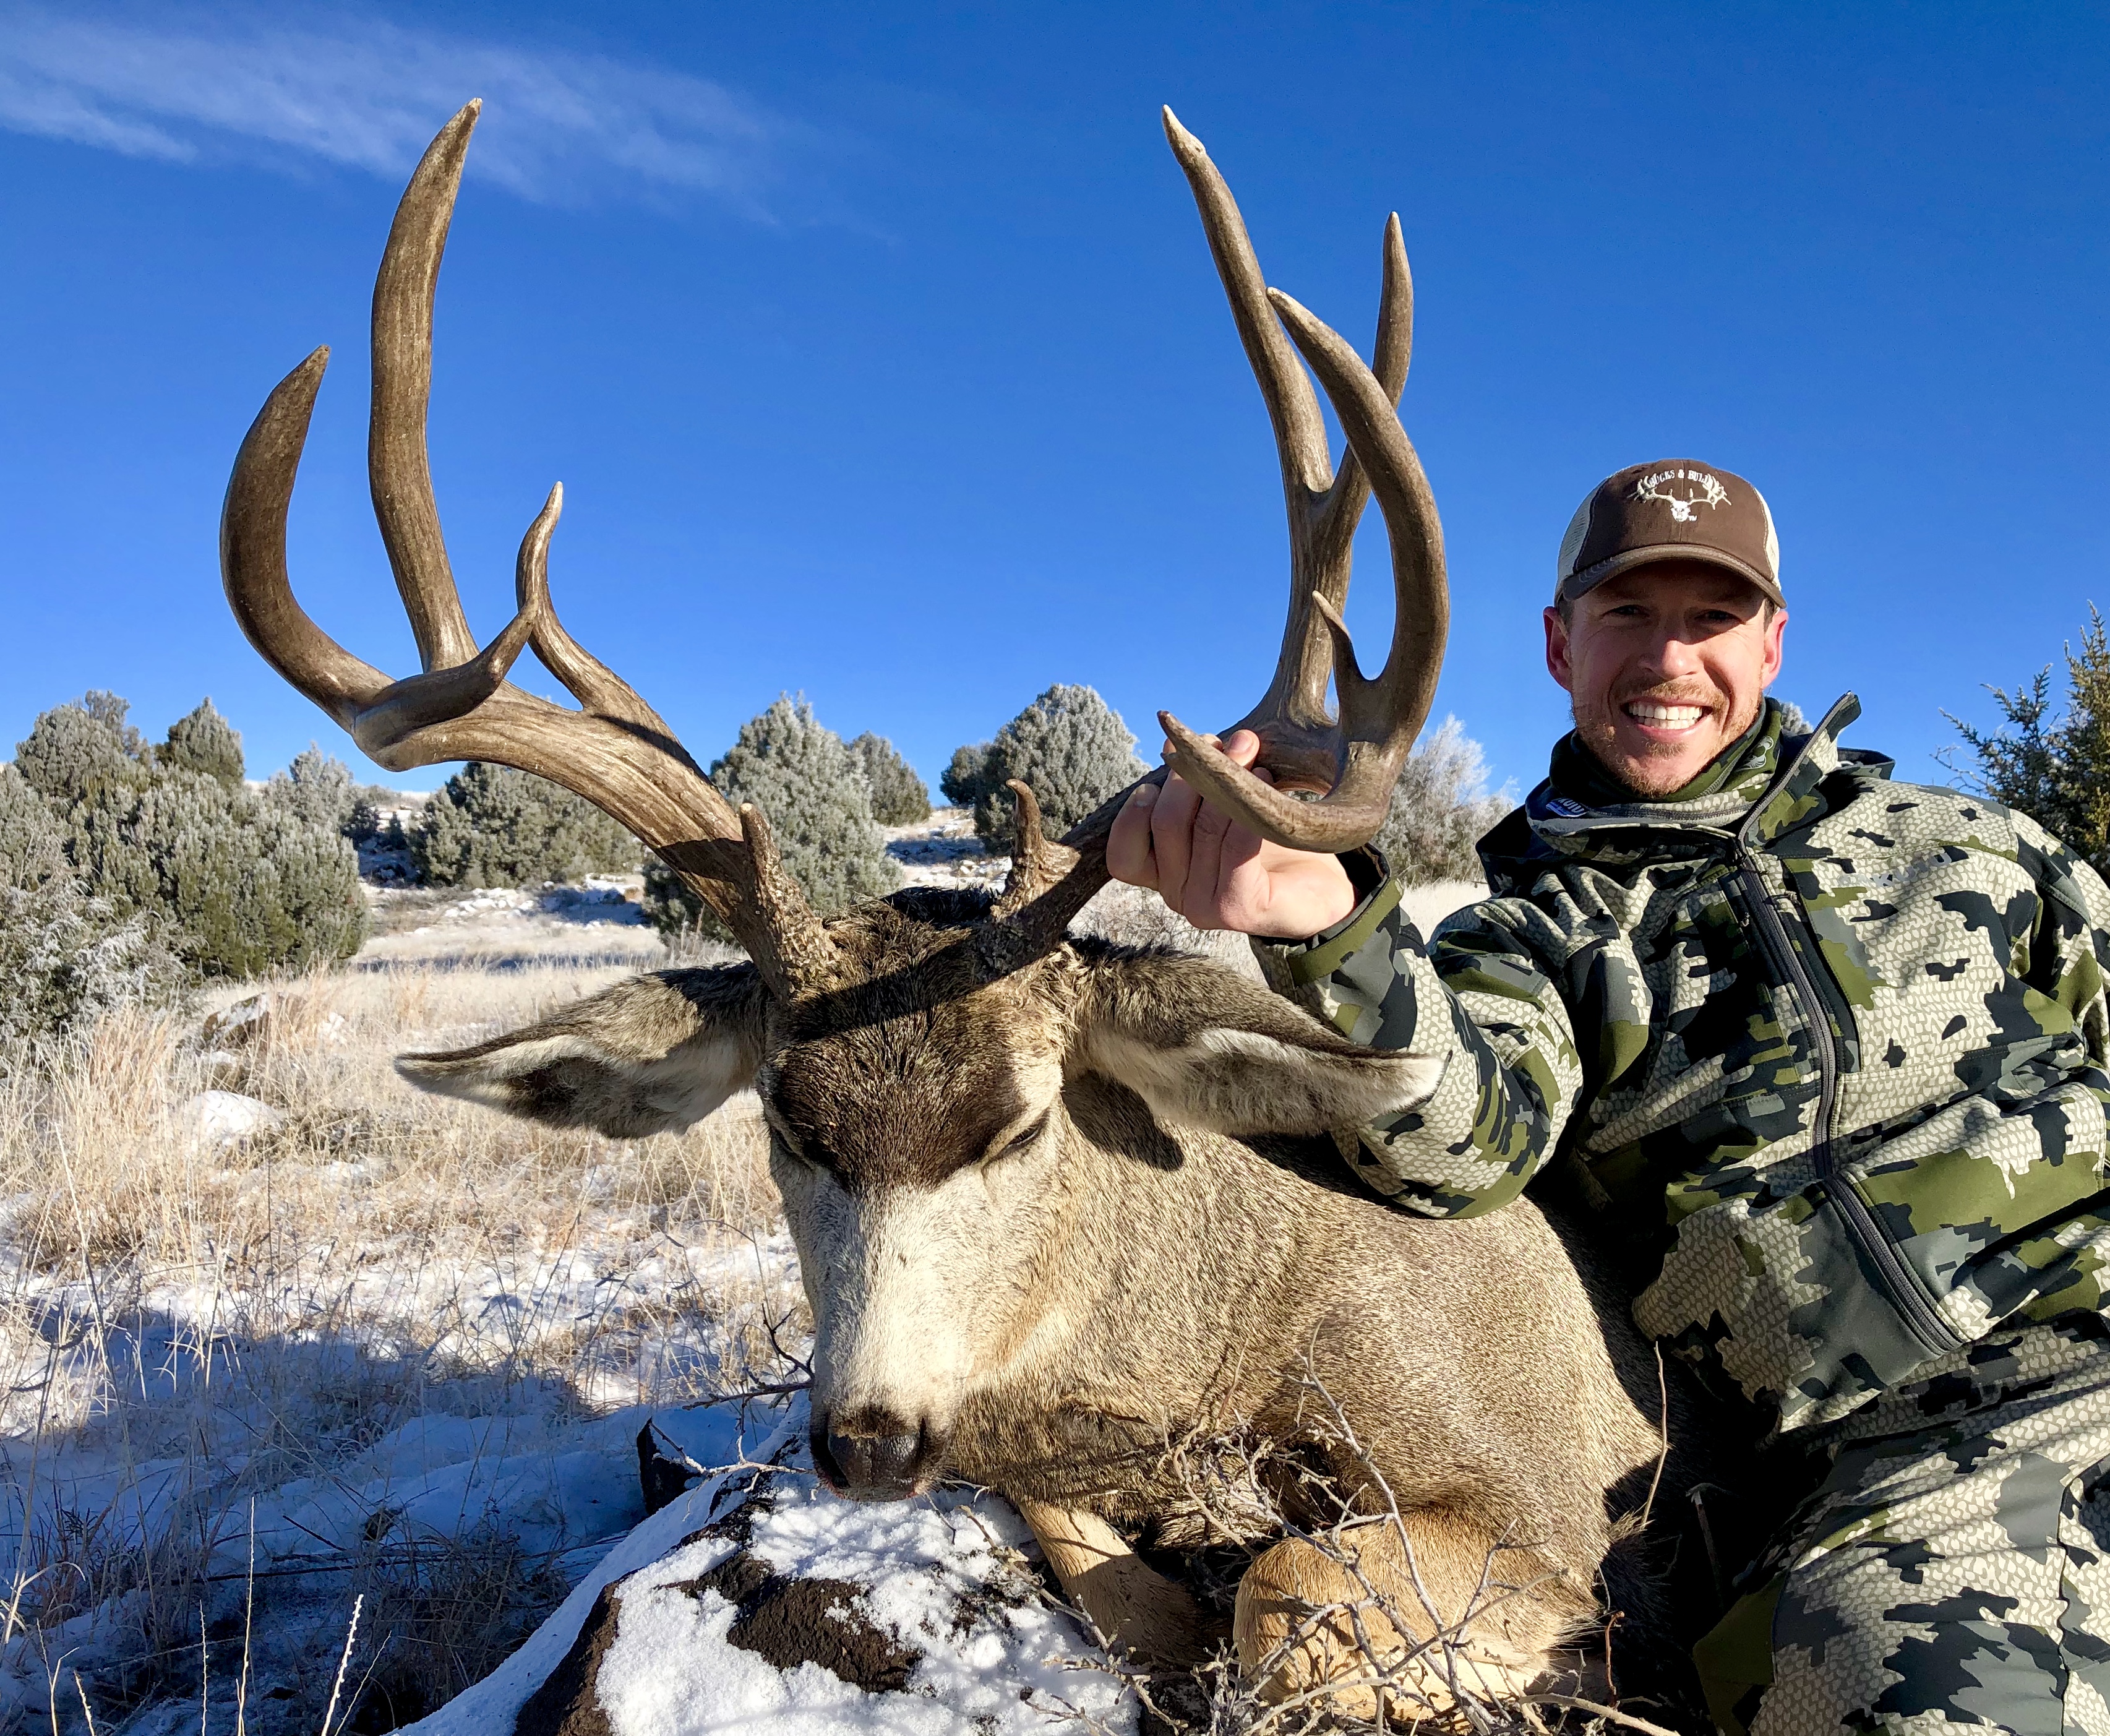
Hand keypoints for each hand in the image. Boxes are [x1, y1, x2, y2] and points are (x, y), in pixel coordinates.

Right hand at [1106, 730, 1357, 937]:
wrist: (1323, 889)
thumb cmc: (1268, 842)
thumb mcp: (1221, 807)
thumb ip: (1193, 785)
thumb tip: (1170, 743)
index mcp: (1161, 874)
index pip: (1122, 855)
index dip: (1135, 811)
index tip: (1169, 765)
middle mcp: (1175, 895)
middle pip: (1166, 823)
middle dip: (1196, 771)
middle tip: (1234, 741)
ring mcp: (1203, 908)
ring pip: (1203, 829)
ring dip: (1231, 782)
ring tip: (1256, 755)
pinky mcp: (1239, 910)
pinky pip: (1236, 847)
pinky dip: (1250, 809)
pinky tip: (1269, 783)